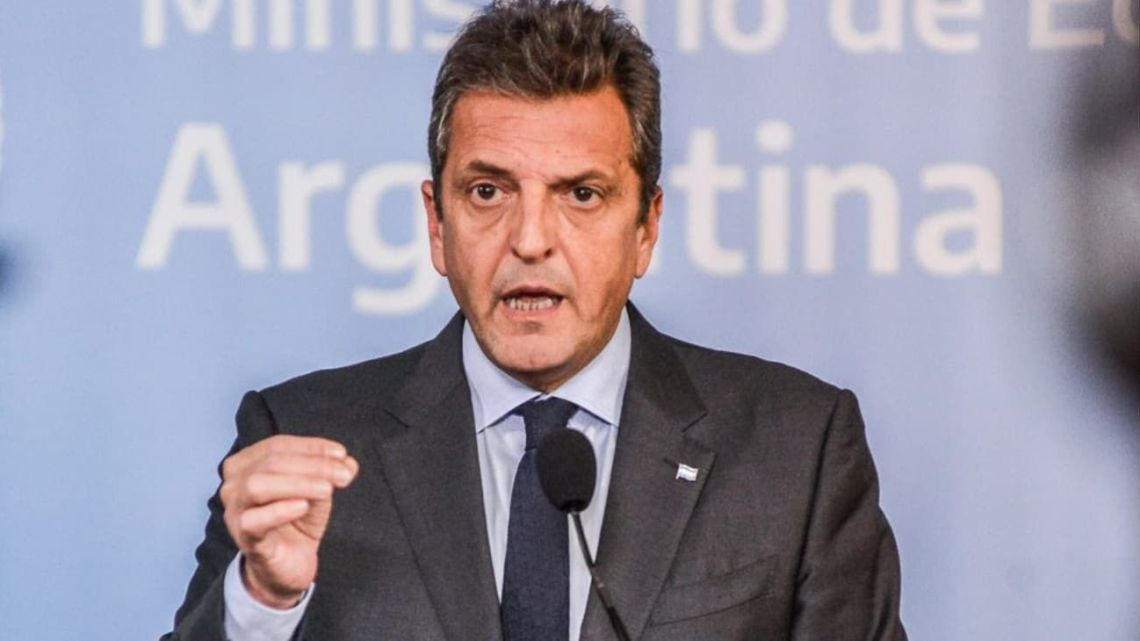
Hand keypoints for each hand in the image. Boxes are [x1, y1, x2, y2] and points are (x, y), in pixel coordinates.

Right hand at [220, 435, 358, 608]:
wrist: (289, 564)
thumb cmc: (297, 521)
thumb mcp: (318, 490)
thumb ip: (331, 472)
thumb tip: (347, 463)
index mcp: (247, 464)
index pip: (277, 445)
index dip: (311, 447)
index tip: (342, 454)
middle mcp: (234, 484)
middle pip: (271, 462)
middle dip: (313, 465)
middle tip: (343, 475)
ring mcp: (235, 510)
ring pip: (258, 485)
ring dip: (298, 484)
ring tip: (326, 490)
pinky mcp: (243, 536)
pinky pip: (255, 519)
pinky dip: (281, 509)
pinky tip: (303, 506)